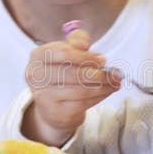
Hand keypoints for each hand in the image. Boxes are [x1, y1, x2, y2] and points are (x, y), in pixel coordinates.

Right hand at [22, 29, 120, 145]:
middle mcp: (36, 77)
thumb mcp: (67, 52)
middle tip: (116, 73)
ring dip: (104, 86)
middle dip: (98, 73)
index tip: (103, 60)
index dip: (86, 56)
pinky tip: (109, 91)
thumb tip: (84, 44)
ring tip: (116, 82)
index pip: (63, 53)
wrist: (52, 105)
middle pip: (73, 73)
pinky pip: (83, 103)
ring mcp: (44, 96)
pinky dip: (100, 96)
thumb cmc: (62, 72)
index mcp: (37, 56)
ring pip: (81, 90)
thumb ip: (76, 41)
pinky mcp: (55, 112)